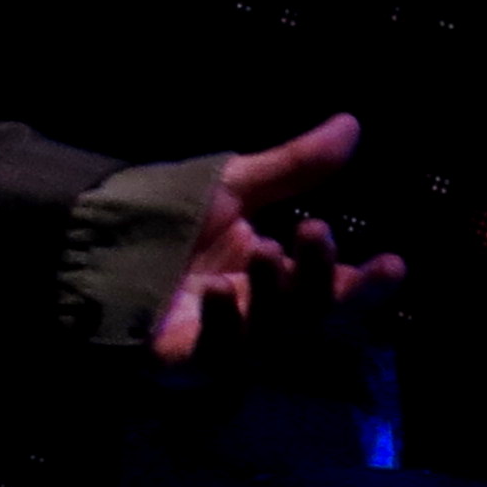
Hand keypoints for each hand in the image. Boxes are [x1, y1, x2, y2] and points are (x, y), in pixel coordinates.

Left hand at [154, 111, 405, 365]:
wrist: (91, 235)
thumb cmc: (169, 217)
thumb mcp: (235, 187)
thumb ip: (295, 167)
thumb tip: (352, 125)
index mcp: (276, 281)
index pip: (333, 289)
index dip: (365, 283)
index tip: (394, 263)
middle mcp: (257, 317)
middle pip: (308, 315)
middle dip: (320, 279)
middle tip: (315, 232)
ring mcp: (221, 343)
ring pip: (269, 333)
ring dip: (275, 294)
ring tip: (267, 251)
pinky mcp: (181, 361)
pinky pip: (212, 354)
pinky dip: (221, 324)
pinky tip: (214, 291)